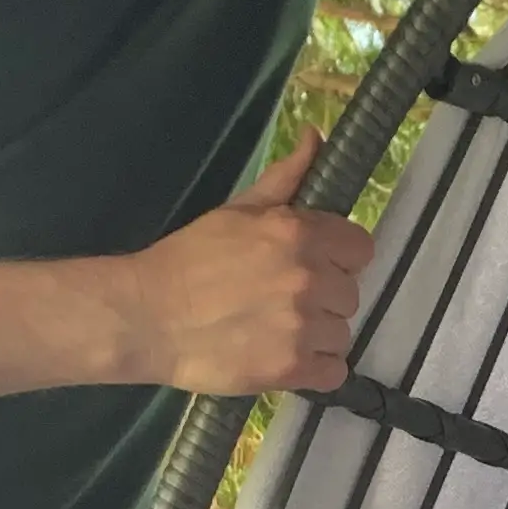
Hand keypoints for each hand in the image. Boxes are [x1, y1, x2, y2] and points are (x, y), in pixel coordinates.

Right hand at [120, 134, 373, 394]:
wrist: (147, 317)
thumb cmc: (190, 260)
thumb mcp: (238, 210)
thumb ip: (286, 177)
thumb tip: (316, 136)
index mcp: (300, 233)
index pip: (360, 249)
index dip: (338, 258)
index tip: (311, 266)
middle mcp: (309, 277)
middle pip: (350, 293)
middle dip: (323, 297)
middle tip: (281, 300)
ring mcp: (303, 326)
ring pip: (342, 333)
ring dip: (317, 334)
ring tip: (276, 330)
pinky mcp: (293, 368)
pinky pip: (335, 371)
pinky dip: (316, 369)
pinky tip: (284, 356)